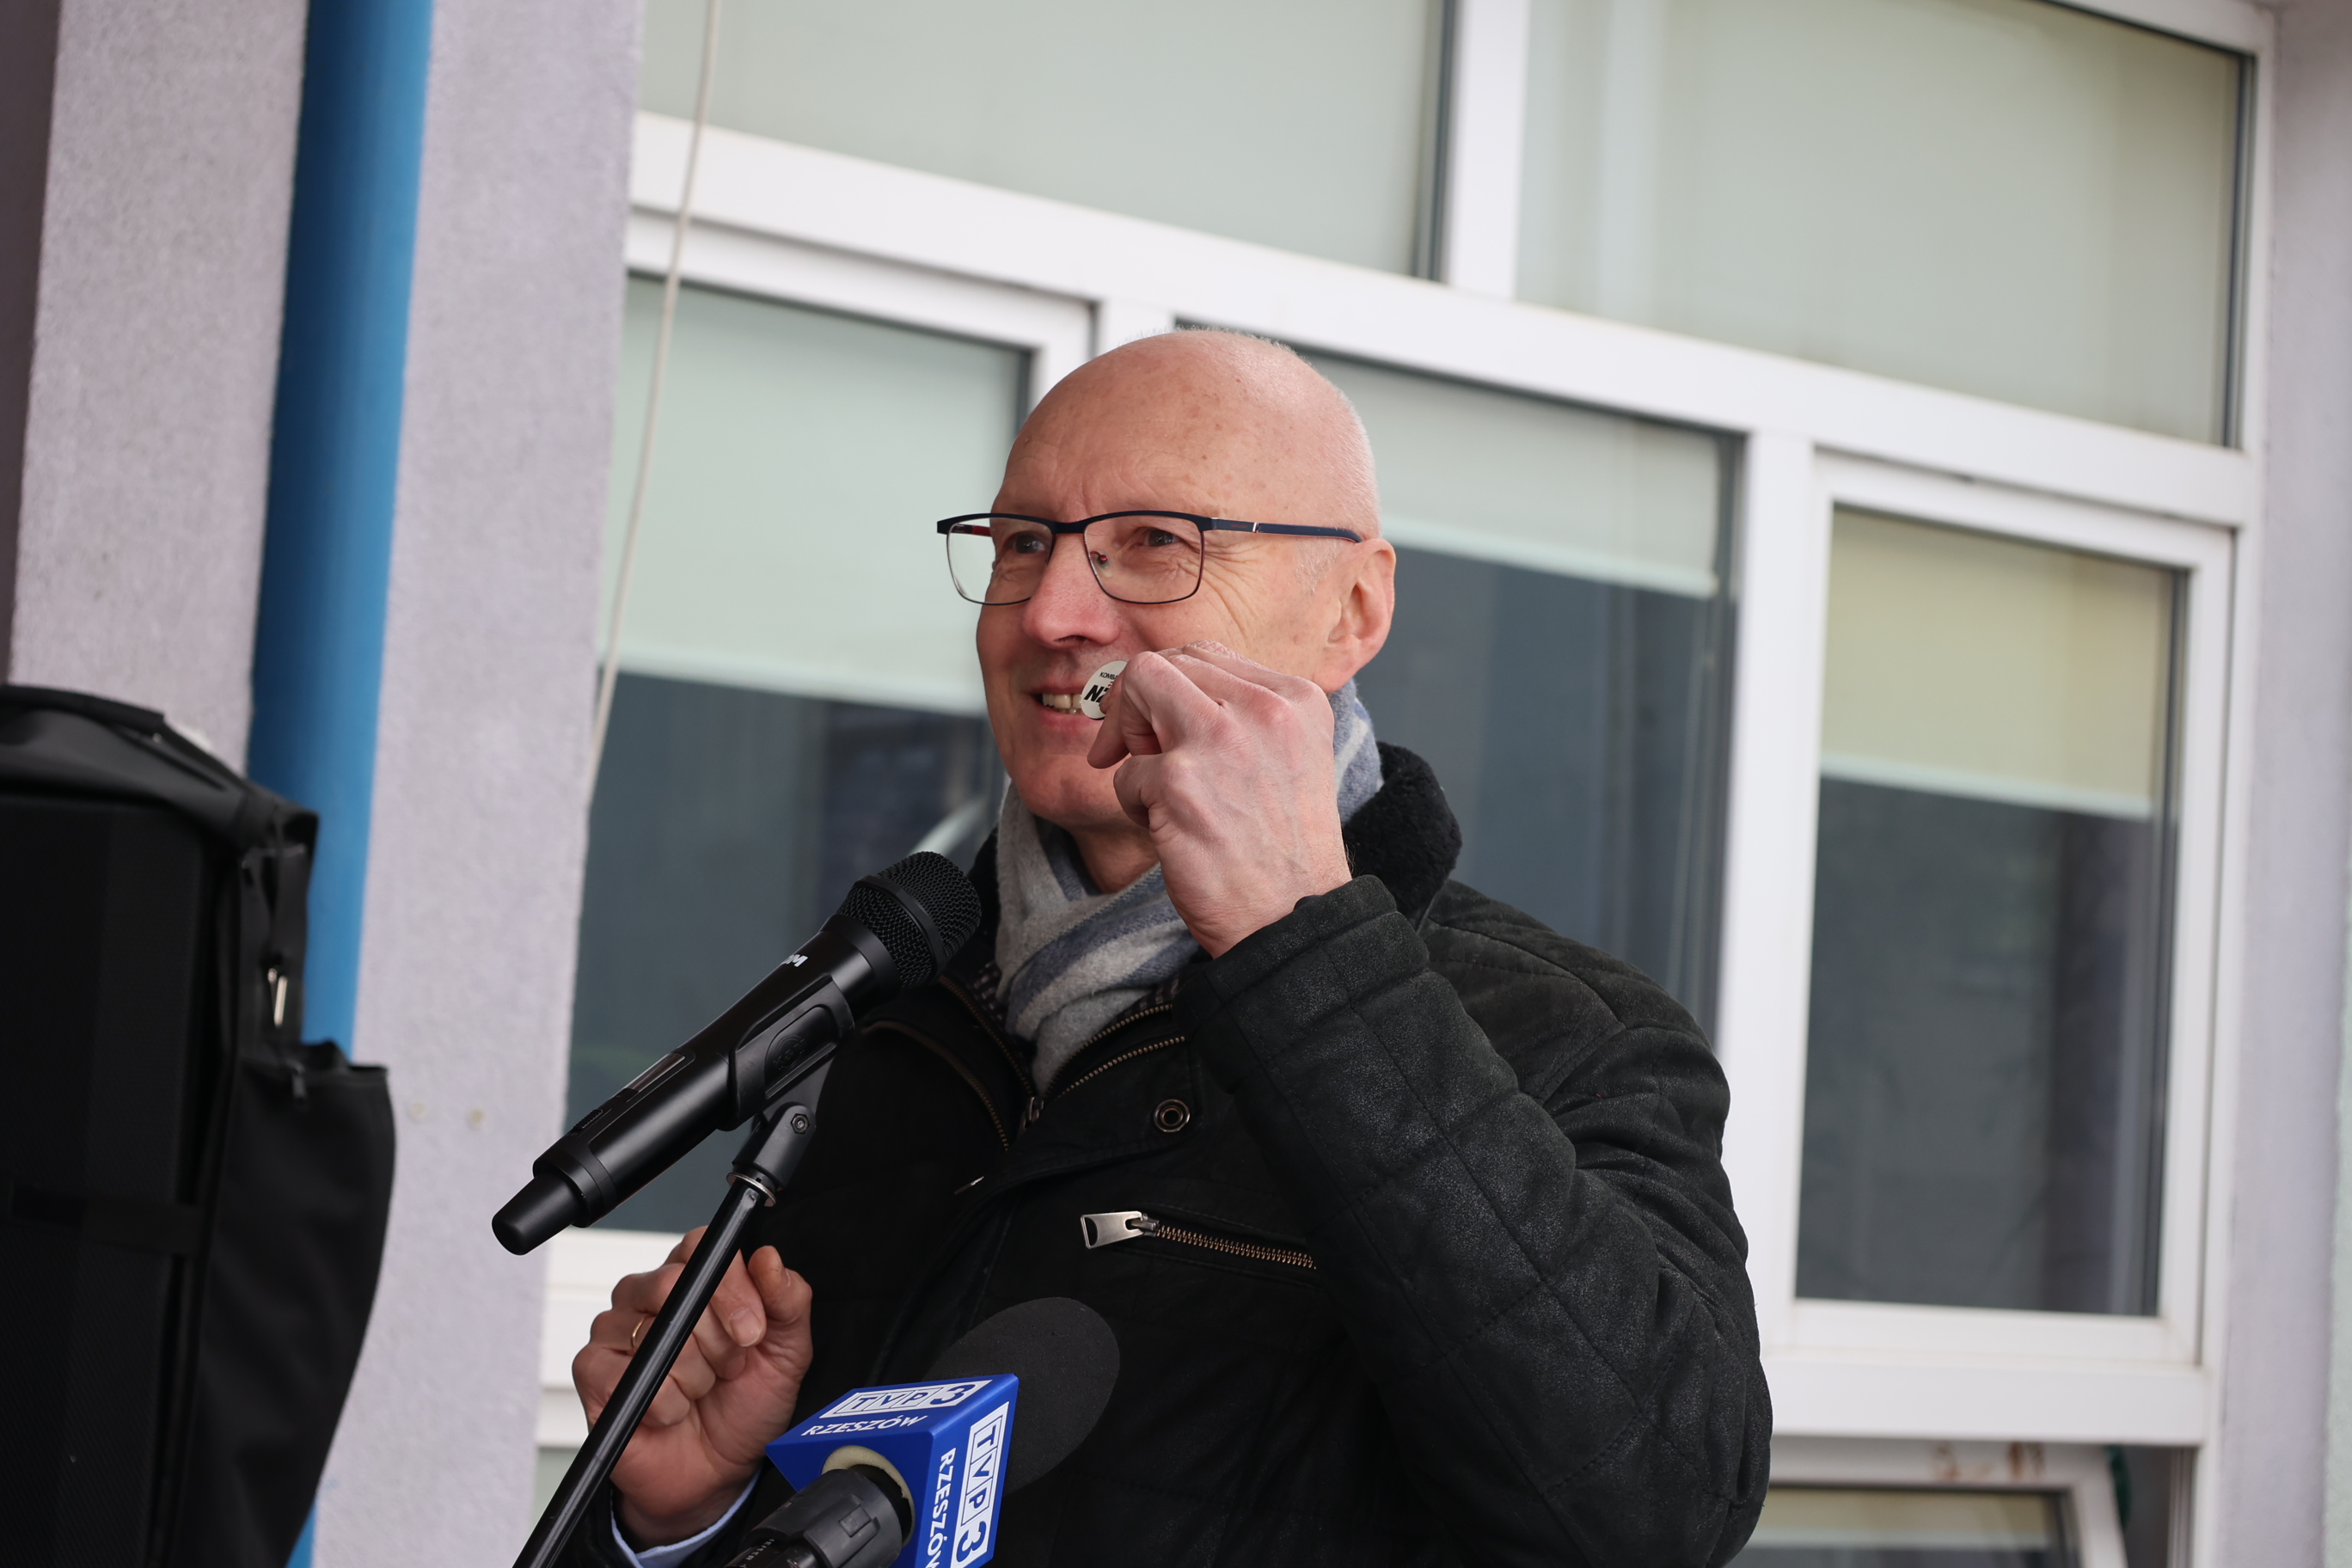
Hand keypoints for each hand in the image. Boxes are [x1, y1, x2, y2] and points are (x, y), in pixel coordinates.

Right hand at [573, 1230, 814, 1546]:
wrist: (718, 1473)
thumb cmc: (746, 1406)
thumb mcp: (787, 1352)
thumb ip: (788, 1300)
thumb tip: (768, 1259)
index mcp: (696, 1278)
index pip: (703, 1248)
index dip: (732, 1289)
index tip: (753, 1330)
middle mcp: (650, 1295)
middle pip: (674, 1284)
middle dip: (715, 1339)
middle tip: (726, 1367)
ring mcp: (616, 1329)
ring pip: (655, 1332)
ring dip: (693, 1376)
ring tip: (699, 1391)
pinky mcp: (593, 1370)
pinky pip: (627, 1372)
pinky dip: (663, 1402)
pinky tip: (671, 1411)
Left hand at [1085, 640, 1354, 955]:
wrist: (1293, 918)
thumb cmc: (1281, 850)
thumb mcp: (1287, 759)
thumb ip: (1242, 715)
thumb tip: (1162, 689)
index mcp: (1298, 699)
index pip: (1207, 654)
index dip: (1171, 687)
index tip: (1161, 729)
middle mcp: (1265, 708)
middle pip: (1167, 662)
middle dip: (1138, 705)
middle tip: (1142, 756)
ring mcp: (1221, 740)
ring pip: (1139, 684)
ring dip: (1130, 736)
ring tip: (1154, 787)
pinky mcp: (1180, 782)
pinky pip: (1125, 770)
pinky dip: (1132, 803)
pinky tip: (1167, 831)